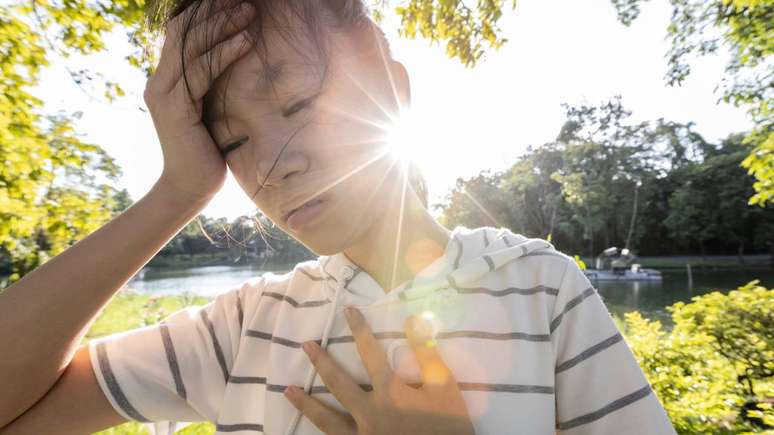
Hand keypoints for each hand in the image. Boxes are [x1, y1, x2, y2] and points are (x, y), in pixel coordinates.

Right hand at [143, 0, 254, 203]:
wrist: (192, 188)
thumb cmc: (209, 151)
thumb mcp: (212, 110)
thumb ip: (213, 85)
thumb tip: (238, 59)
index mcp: (167, 80)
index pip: (182, 32)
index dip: (205, 13)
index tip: (235, 3)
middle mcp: (160, 82)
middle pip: (184, 31)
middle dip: (214, 12)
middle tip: (246, 2)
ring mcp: (164, 94)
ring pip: (192, 46)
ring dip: (223, 25)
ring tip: (251, 13)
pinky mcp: (175, 109)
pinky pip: (201, 72)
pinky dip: (224, 53)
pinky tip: (246, 42)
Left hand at [284, 307, 475, 434]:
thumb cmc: (448, 426)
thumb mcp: (445, 387)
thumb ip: (426, 354)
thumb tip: (412, 321)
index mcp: (389, 392)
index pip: (370, 353)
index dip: (359, 330)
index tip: (348, 312)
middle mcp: (368, 413)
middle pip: (338, 383)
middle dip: (321, 362)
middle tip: (306, 345)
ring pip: (327, 419)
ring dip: (306, 404)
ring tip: (287, 391)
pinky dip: (321, 433)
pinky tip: (311, 428)